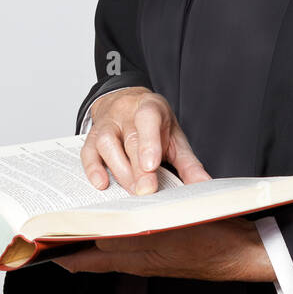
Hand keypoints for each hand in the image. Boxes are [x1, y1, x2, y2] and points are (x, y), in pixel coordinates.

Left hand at [53, 217, 276, 281]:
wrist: (243, 251)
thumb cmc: (211, 241)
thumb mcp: (167, 231)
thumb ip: (129, 234)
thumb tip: (93, 234)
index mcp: (134, 258)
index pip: (85, 260)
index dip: (59, 252)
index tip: (37, 241)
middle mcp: (138, 260)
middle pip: (93, 254)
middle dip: (70, 241)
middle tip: (50, 222)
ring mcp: (151, 255)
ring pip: (109, 246)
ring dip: (91, 234)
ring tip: (74, 214)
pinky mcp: (164, 247)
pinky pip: (129, 241)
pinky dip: (115, 229)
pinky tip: (116, 212)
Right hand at [81, 85, 209, 194]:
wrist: (127, 102)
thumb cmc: (154, 124)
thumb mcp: (175, 137)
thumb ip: (188, 162)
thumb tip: (204, 184)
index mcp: (150, 107)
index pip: (148, 120)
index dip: (149, 142)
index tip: (152, 166)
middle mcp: (125, 113)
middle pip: (129, 139)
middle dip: (138, 168)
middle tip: (147, 191)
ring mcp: (107, 124)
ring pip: (106, 144)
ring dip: (119, 171)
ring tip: (133, 191)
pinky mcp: (92, 136)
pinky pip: (88, 151)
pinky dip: (93, 168)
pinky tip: (102, 184)